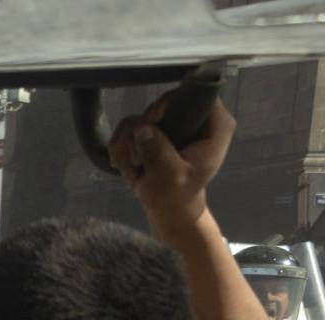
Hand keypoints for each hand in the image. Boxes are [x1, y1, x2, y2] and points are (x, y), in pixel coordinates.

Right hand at [108, 94, 235, 230]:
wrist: (167, 210)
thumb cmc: (177, 197)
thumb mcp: (171, 178)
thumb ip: (159, 153)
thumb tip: (142, 129)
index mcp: (213, 127)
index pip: (196, 95)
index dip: (170, 104)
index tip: (152, 122)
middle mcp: (192, 119)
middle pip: (160, 106)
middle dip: (141, 133)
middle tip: (137, 159)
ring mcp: (170, 124)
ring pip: (138, 119)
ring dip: (128, 145)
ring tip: (133, 168)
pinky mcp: (152, 131)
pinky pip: (127, 129)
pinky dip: (121, 148)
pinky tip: (127, 167)